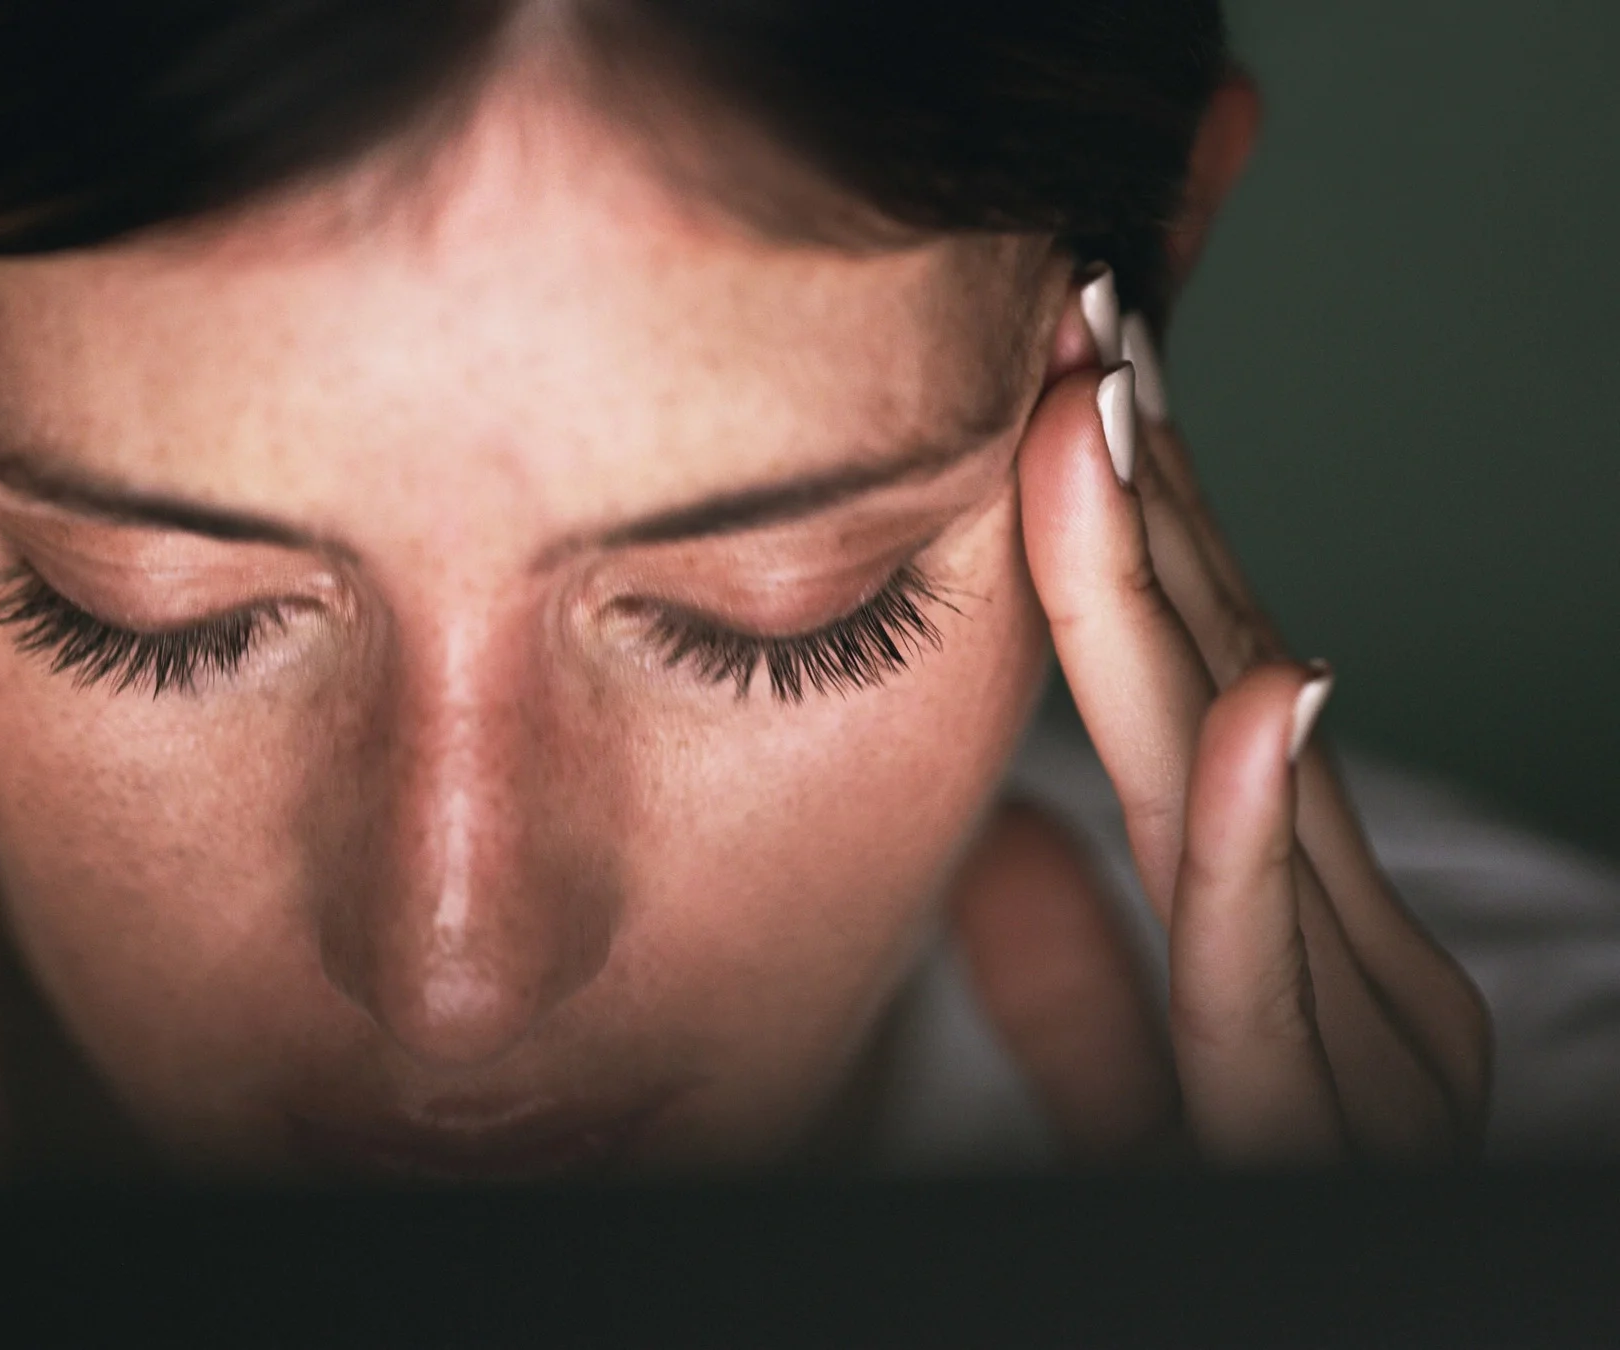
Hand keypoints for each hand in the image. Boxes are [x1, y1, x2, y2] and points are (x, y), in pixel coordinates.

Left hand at [963, 282, 1490, 1165]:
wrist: (1278, 1337)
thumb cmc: (1227, 1227)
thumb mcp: (1151, 1106)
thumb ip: (1093, 989)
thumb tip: (1004, 854)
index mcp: (1304, 947)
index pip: (1206, 703)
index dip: (1141, 546)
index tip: (1073, 389)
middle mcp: (1356, 970)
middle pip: (1234, 702)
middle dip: (1154, 517)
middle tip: (1086, 329)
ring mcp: (1368, 1048)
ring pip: (1249, 793)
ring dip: (1184, 605)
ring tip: (1111, 433)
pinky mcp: (1332, 1134)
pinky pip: (1270, 975)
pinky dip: (1252, 829)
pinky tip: (1251, 689)